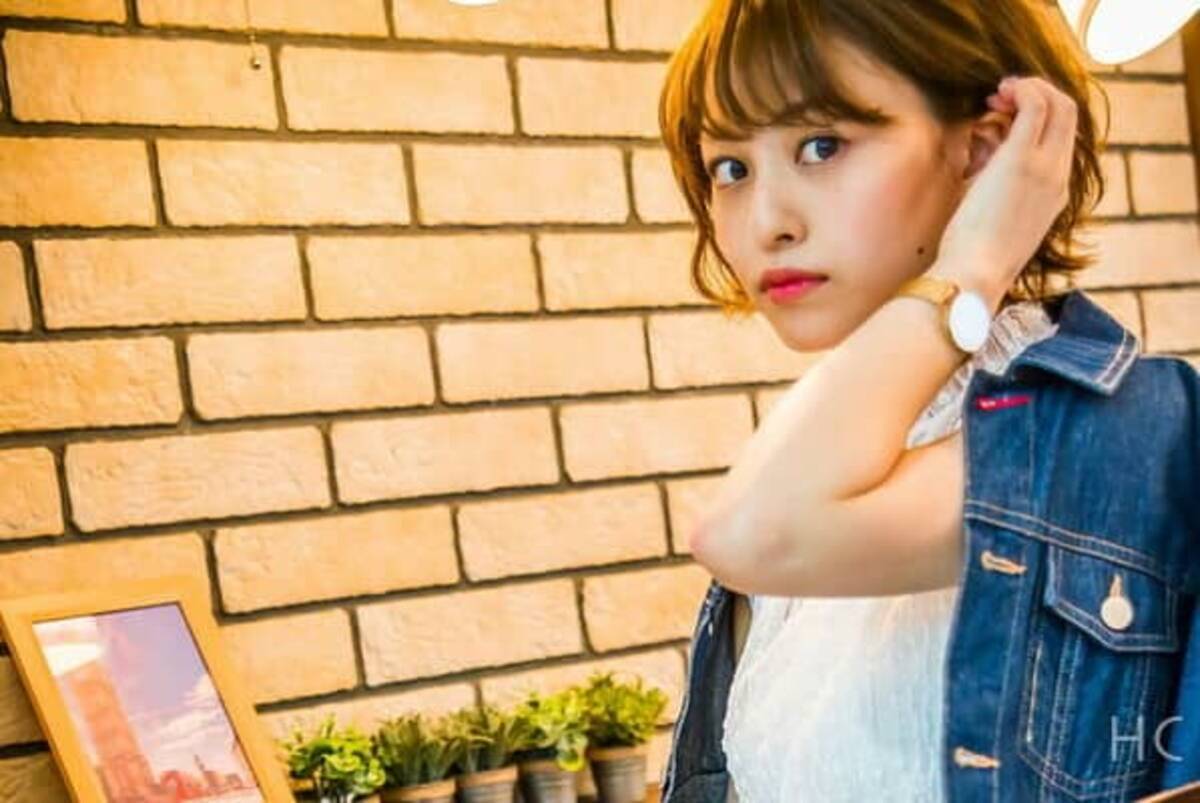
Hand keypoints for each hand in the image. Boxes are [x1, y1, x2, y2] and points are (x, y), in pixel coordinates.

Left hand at [931, 75, 1077, 310]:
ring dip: (1030, 87)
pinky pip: (1036, 105)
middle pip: (1068, 113)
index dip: (1040, 115)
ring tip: (996, 95)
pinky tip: (998, 93)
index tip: (1003, 115)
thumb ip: (993, 178)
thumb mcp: (990, 214)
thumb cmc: (971, 255)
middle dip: (1037, 94)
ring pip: (1059, 103)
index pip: (1063, 137)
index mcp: (1055, 193)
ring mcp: (1045, 167)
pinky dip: (1022, 88)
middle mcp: (1059, 177)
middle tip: (999, 99)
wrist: (974, 276)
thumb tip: (981, 143)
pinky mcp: (1023, 160)